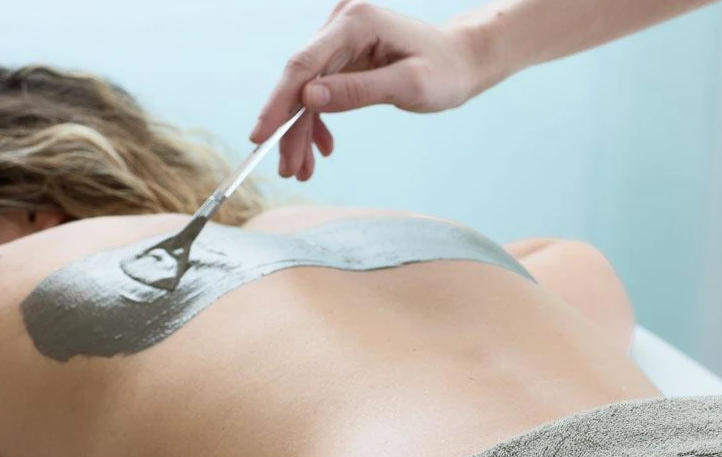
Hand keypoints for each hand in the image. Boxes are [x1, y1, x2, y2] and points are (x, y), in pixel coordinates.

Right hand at [250, 1, 483, 180]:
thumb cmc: (445, 71)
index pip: (304, 64)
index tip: (260, 137)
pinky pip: (320, 89)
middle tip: (287, 169)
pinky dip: (318, 120)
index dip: (279, 103)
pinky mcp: (344, 55)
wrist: (462, 61)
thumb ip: (358, 91)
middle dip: (291, 128)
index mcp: (356, 22)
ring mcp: (340, 39)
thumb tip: (308, 99)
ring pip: (307, 89)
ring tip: (302, 169)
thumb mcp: (408, 86)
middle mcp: (341, 24)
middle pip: (301, 80)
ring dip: (302, 130)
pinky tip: (322, 148)